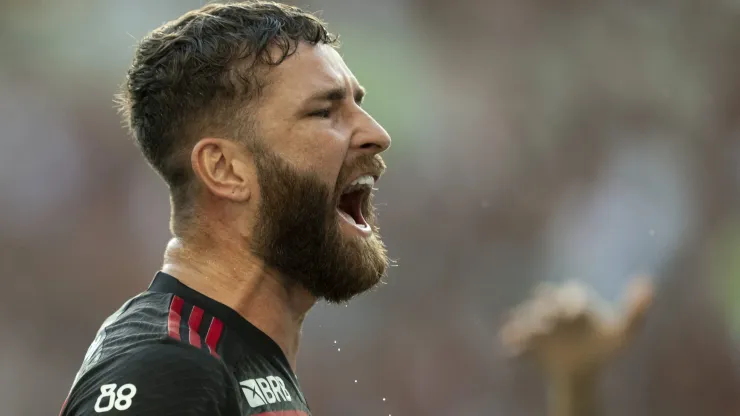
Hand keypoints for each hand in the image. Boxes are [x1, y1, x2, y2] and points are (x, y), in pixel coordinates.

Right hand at [500, 276, 652, 376]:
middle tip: (548, 322)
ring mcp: (537, 321)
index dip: (570, 301)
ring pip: (527, 317)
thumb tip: (646, 280)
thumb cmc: (604, 347)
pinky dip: (512, 341)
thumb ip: (636, 308)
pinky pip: (514, 337)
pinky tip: (514, 351)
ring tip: (531, 336)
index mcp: (574, 298)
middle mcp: (552, 305)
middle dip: (545, 308)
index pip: (570, 292)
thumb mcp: (624, 331)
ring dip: (527, 324)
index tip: (574, 314)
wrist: (582, 371)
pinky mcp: (524, 338)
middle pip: (544, 299)